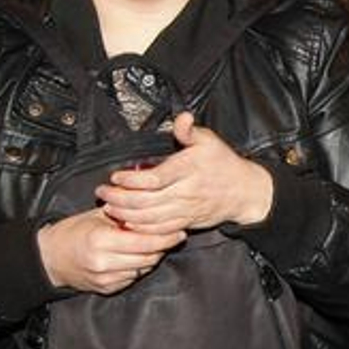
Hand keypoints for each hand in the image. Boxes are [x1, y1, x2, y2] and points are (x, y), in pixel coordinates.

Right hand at [36, 207, 184, 294]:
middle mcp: (103, 261)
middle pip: (148, 257)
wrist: (49, 257)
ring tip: (152, 245)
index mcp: (101, 240)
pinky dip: (138, 268)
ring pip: (143, 269)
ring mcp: (104, 278)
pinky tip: (135, 257)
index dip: (165, 238)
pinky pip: (133, 278)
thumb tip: (152, 209)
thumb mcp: (96, 216)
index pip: (144, 242)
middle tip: (171, 237)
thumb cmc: (73, 232)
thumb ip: (124, 215)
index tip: (178, 232)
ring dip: (151, 257)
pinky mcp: (106, 288)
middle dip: (162, 247)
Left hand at [96, 112, 273, 232]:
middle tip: (102, 193)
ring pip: (150, 219)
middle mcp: (186, 192)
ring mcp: (186, 209)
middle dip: (119, 199)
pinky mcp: (187, 222)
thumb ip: (189, 131)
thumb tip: (181, 118)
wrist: (246, 191)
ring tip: (110, 208)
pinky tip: (129, 223)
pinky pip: (160, 230)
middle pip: (146, 202)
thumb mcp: (210, 140)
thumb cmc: (225, 164)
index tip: (116, 177)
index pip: (154, 179)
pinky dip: (142, 229)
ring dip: (126, 215)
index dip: (131, 181)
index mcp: (189, 169)